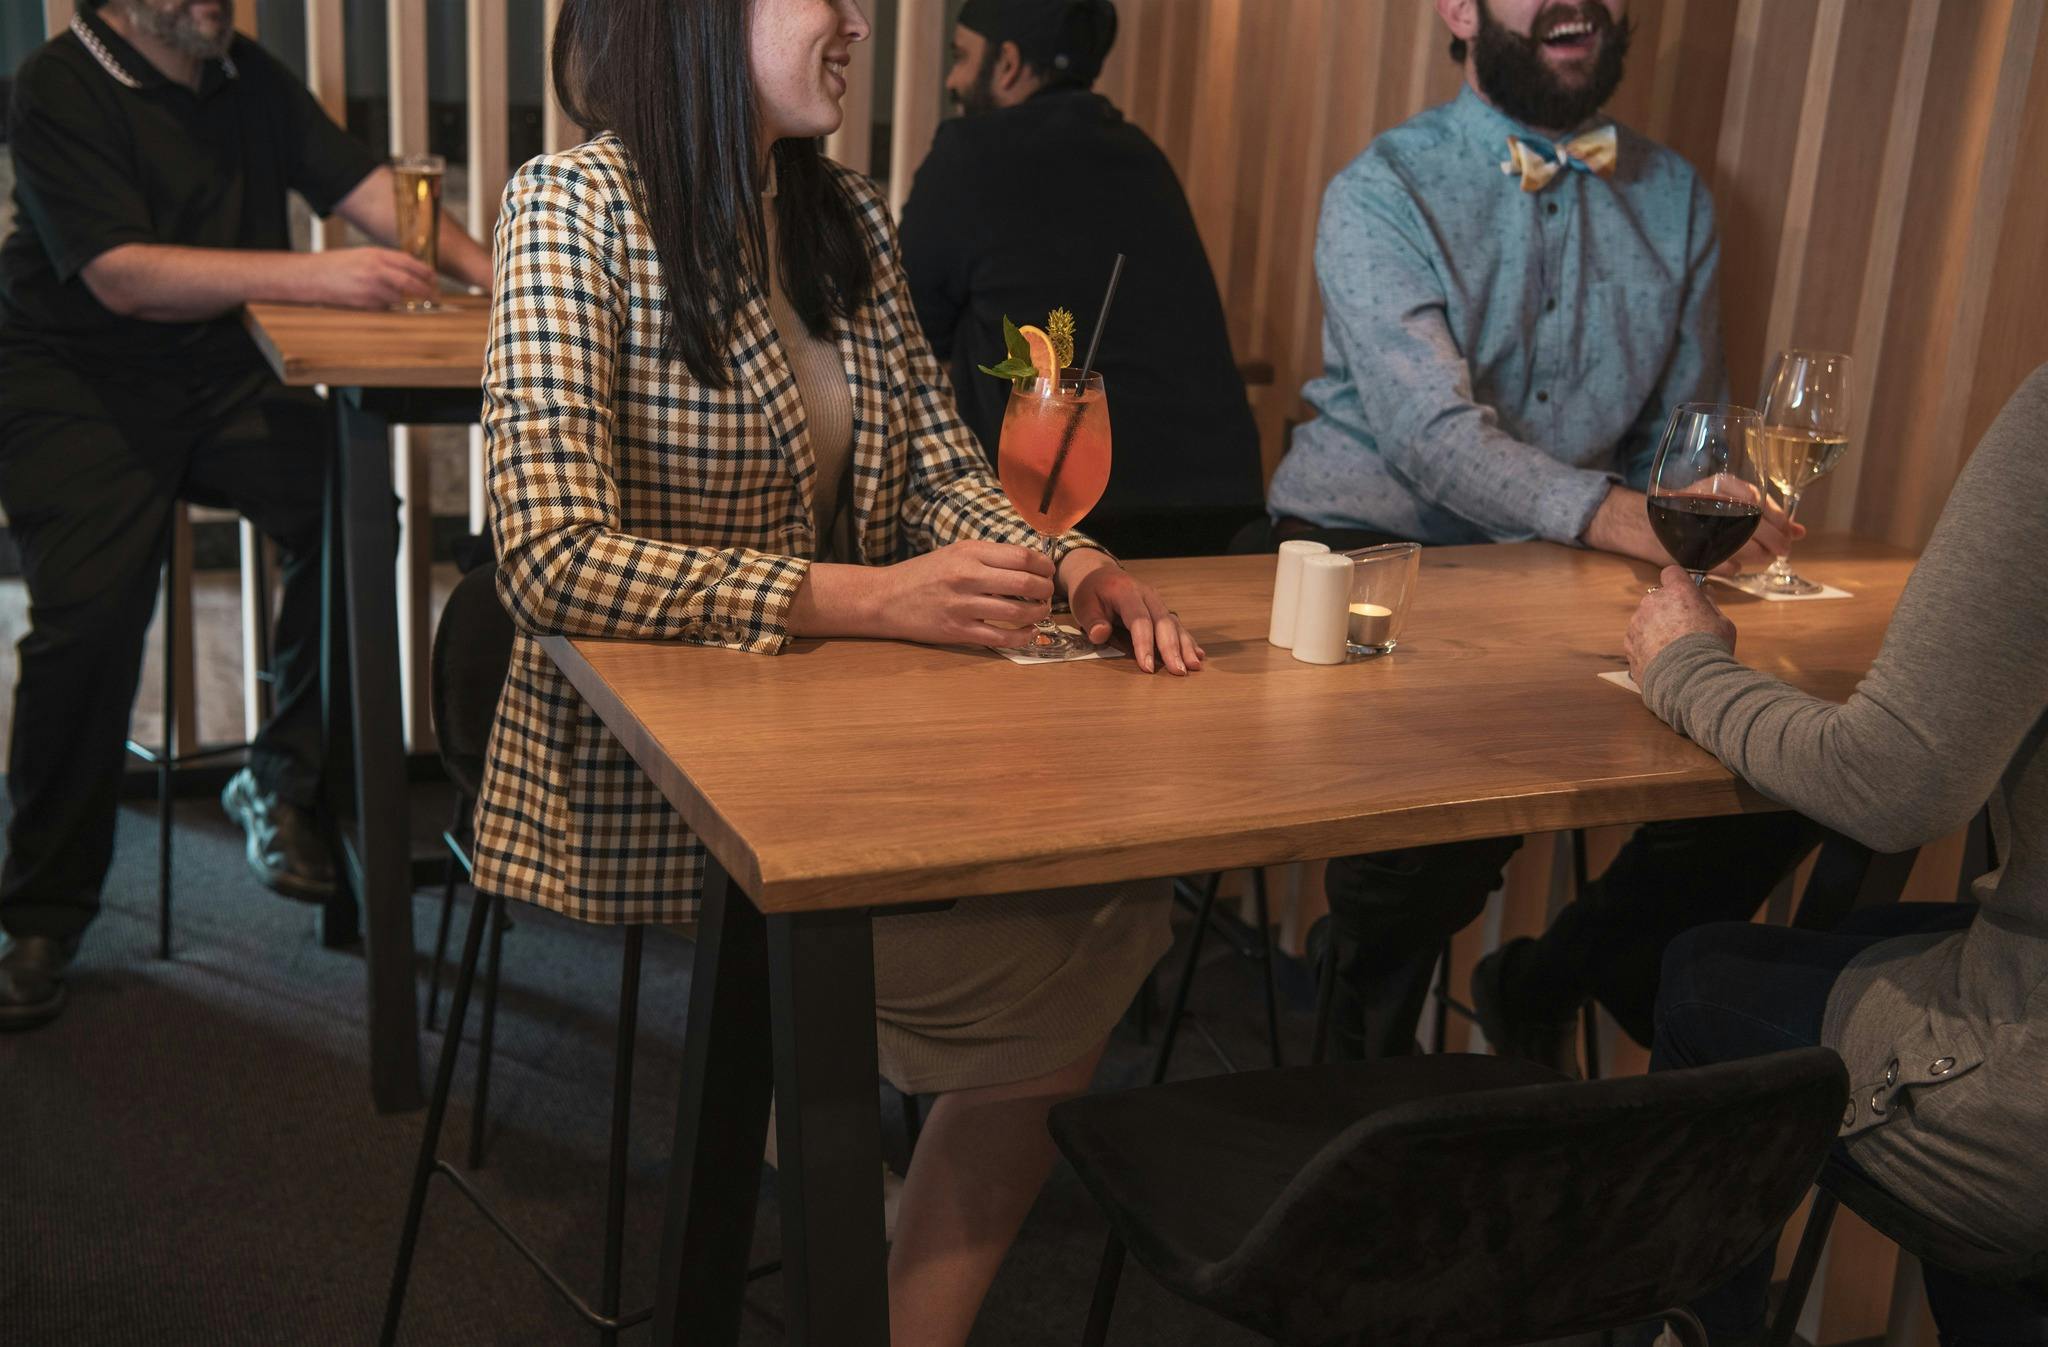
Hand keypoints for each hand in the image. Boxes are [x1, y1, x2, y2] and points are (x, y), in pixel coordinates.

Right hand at [302, 247, 437, 309]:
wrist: (313, 276)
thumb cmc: (338, 265)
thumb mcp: (363, 255)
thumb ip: (386, 262)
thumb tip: (410, 271)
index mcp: (376, 255)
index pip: (409, 262)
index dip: (425, 271)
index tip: (433, 278)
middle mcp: (375, 270)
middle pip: (410, 281)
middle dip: (425, 290)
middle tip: (433, 296)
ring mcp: (370, 287)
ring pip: (398, 297)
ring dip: (402, 300)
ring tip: (399, 299)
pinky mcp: (365, 302)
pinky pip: (384, 307)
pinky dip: (385, 306)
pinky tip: (375, 301)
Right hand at [875, 540, 1053, 647]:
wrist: (886, 598)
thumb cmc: (923, 574)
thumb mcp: (955, 553)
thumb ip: (988, 557)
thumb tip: (1028, 563)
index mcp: (969, 553)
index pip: (1022, 556)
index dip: (1044, 565)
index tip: (1049, 571)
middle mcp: (968, 577)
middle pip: (1025, 583)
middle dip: (1046, 590)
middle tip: (1048, 593)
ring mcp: (963, 606)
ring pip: (1018, 612)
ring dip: (1038, 613)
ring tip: (1041, 612)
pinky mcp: (959, 631)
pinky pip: (1001, 637)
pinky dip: (1023, 636)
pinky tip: (1029, 632)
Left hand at [1060, 548, 1204, 674]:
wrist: (1099, 574)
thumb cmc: (1090, 593)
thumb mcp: (1083, 605)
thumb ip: (1092, 620)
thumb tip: (1101, 634)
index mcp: (1126, 592)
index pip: (1139, 619)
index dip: (1144, 644)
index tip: (1148, 667)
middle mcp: (1146, 595)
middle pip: (1163, 622)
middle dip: (1172, 648)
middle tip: (1178, 671)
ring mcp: (1157, 602)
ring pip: (1174, 624)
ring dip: (1185, 646)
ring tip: (1194, 666)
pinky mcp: (1161, 610)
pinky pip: (1177, 625)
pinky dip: (1187, 640)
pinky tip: (1198, 655)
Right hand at [1584, 484, 1804, 574]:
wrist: (1647, 527)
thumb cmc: (1696, 514)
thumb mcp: (1730, 505)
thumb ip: (1766, 515)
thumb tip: (1800, 531)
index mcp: (1720, 484)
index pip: (1759, 500)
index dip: (1779, 520)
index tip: (1791, 533)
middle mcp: (1708, 500)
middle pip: (1754, 524)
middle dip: (1774, 541)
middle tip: (1782, 551)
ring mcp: (1698, 524)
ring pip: (1743, 545)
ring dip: (1759, 556)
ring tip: (1763, 558)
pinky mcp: (1691, 549)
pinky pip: (1724, 563)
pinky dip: (1734, 566)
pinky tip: (1735, 564)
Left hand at [1626, 566, 1736, 684]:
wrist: (1689, 680)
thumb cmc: (1711, 650)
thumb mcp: (1722, 622)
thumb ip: (1709, 604)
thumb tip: (1704, 592)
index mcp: (1678, 592)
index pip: (1672, 573)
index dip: (1678, 582)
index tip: (1684, 592)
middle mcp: (1653, 602)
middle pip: (1657, 598)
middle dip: (1668, 608)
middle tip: (1685, 628)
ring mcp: (1637, 622)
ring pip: (1645, 619)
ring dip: (1656, 628)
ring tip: (1674, 649)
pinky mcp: (1628, 643)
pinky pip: (1637, 638)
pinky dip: (1647, 645)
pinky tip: (1663, 659)